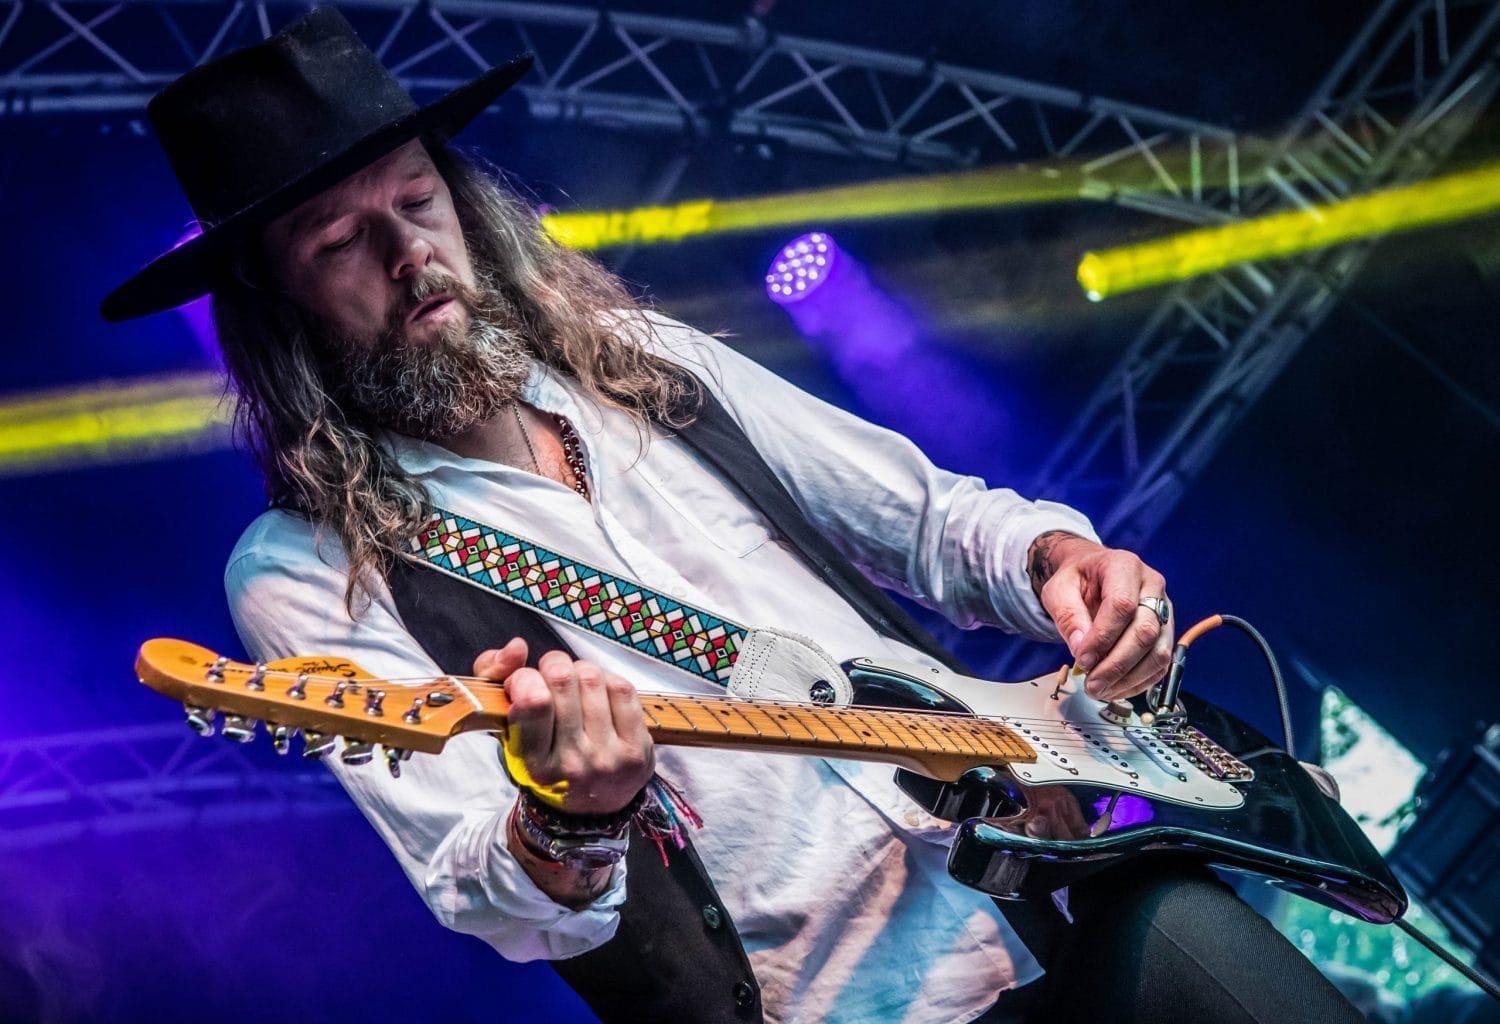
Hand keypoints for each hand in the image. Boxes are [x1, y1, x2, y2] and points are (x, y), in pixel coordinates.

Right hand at [474, 639, 654, 815]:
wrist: (589, 808)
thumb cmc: (545, 759)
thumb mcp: (509, 731)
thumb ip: (493, 680)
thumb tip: (516, 646)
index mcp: (534, 764)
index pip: (533, 700)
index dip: (525, 678)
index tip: (525, 684)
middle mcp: (572, 764)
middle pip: (562, 680)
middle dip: (553, 665)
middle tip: (551, 676)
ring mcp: (608, 757)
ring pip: (592, 677)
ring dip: (580, 670)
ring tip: (575, 685)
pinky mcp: (637, 749)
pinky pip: (622, 687)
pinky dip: (607, 679)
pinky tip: (600, 693)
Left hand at [1027, 532, 1172, 699]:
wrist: (1092, 574)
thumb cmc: (1077, 579)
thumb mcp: (1059, 590)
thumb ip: (1068, 616)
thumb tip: (1081, 648)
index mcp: (1124, 567)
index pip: (1122, 605)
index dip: (1102, 638)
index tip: (1082, 659)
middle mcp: (1152, 586)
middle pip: (1145, 631)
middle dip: (1116, 665)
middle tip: (1091, 684)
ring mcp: (1164, 610)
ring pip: (1158, 652)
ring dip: (1129, 678)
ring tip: (1100, 690)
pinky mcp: (1166, 632)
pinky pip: (1160, 664)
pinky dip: (1139, 682)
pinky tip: (1115, 688)